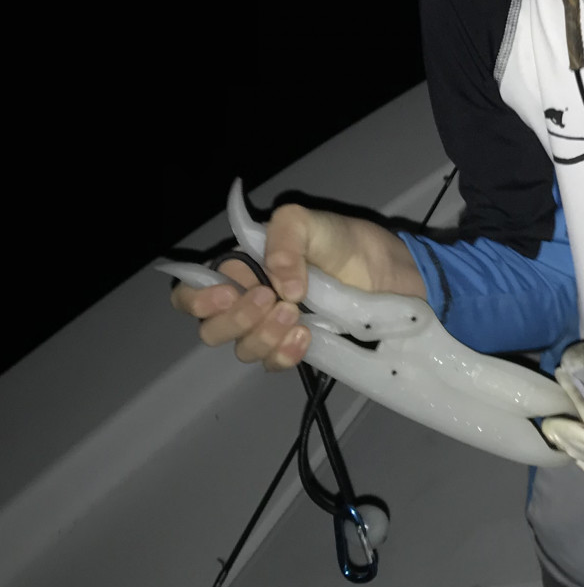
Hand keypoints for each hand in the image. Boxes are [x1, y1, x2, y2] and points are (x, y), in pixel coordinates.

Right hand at [170, 203, 422, 370]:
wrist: (388, 271)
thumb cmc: (344, 241)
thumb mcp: (308, 222)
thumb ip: (284, 238)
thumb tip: (278, 284)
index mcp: (240, 270)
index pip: (192, 294)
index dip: (197, 301)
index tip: (226, 295)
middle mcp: (248, 303)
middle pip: (212, 330)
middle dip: (237, 319)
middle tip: (271, 299)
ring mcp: (272, 329)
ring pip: (243, 350)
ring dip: (265, 335)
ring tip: (296, 313)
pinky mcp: (298, 348)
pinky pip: (274, 364)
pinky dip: (285, 354)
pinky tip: (306, 337)